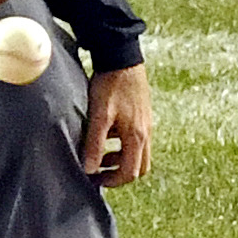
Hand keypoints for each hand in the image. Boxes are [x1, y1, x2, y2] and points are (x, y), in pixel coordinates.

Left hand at [81, 63, 152, 187]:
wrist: (122, 57)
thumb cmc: (110, 85)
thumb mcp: (99, 115)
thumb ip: (95, 144)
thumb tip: (90, 169)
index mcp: (137, 136)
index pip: (131, 172)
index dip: (113, 181)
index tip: (96, 179)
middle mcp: (146, 132)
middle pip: (140, 167)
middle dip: (120, 173)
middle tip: (100, 171)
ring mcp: (147, 123)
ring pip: (139, 153)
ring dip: (121, 158)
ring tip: (100, 153)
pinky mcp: (143, 114)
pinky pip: (138, 139)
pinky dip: (124, 144)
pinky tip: (108, 133)